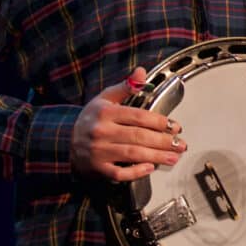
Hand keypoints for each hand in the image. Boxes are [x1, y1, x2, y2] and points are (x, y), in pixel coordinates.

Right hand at [70, 67, 185, 180]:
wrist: (65, 142)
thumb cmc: (92, 119)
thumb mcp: (105, 98)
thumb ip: (126, 86)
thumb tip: (142, 72)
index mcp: (106, 112)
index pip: (138, 116)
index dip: (160, 122)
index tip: (175, 127)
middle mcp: (102, 131)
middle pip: (139, 136)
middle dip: (163, 141)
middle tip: (180, 144)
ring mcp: (99, 151)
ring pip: (132, 154)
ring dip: (157, 156)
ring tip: (173, 157)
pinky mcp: (98, 168)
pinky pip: (119, 173)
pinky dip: (136, 172)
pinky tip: (150, 168)